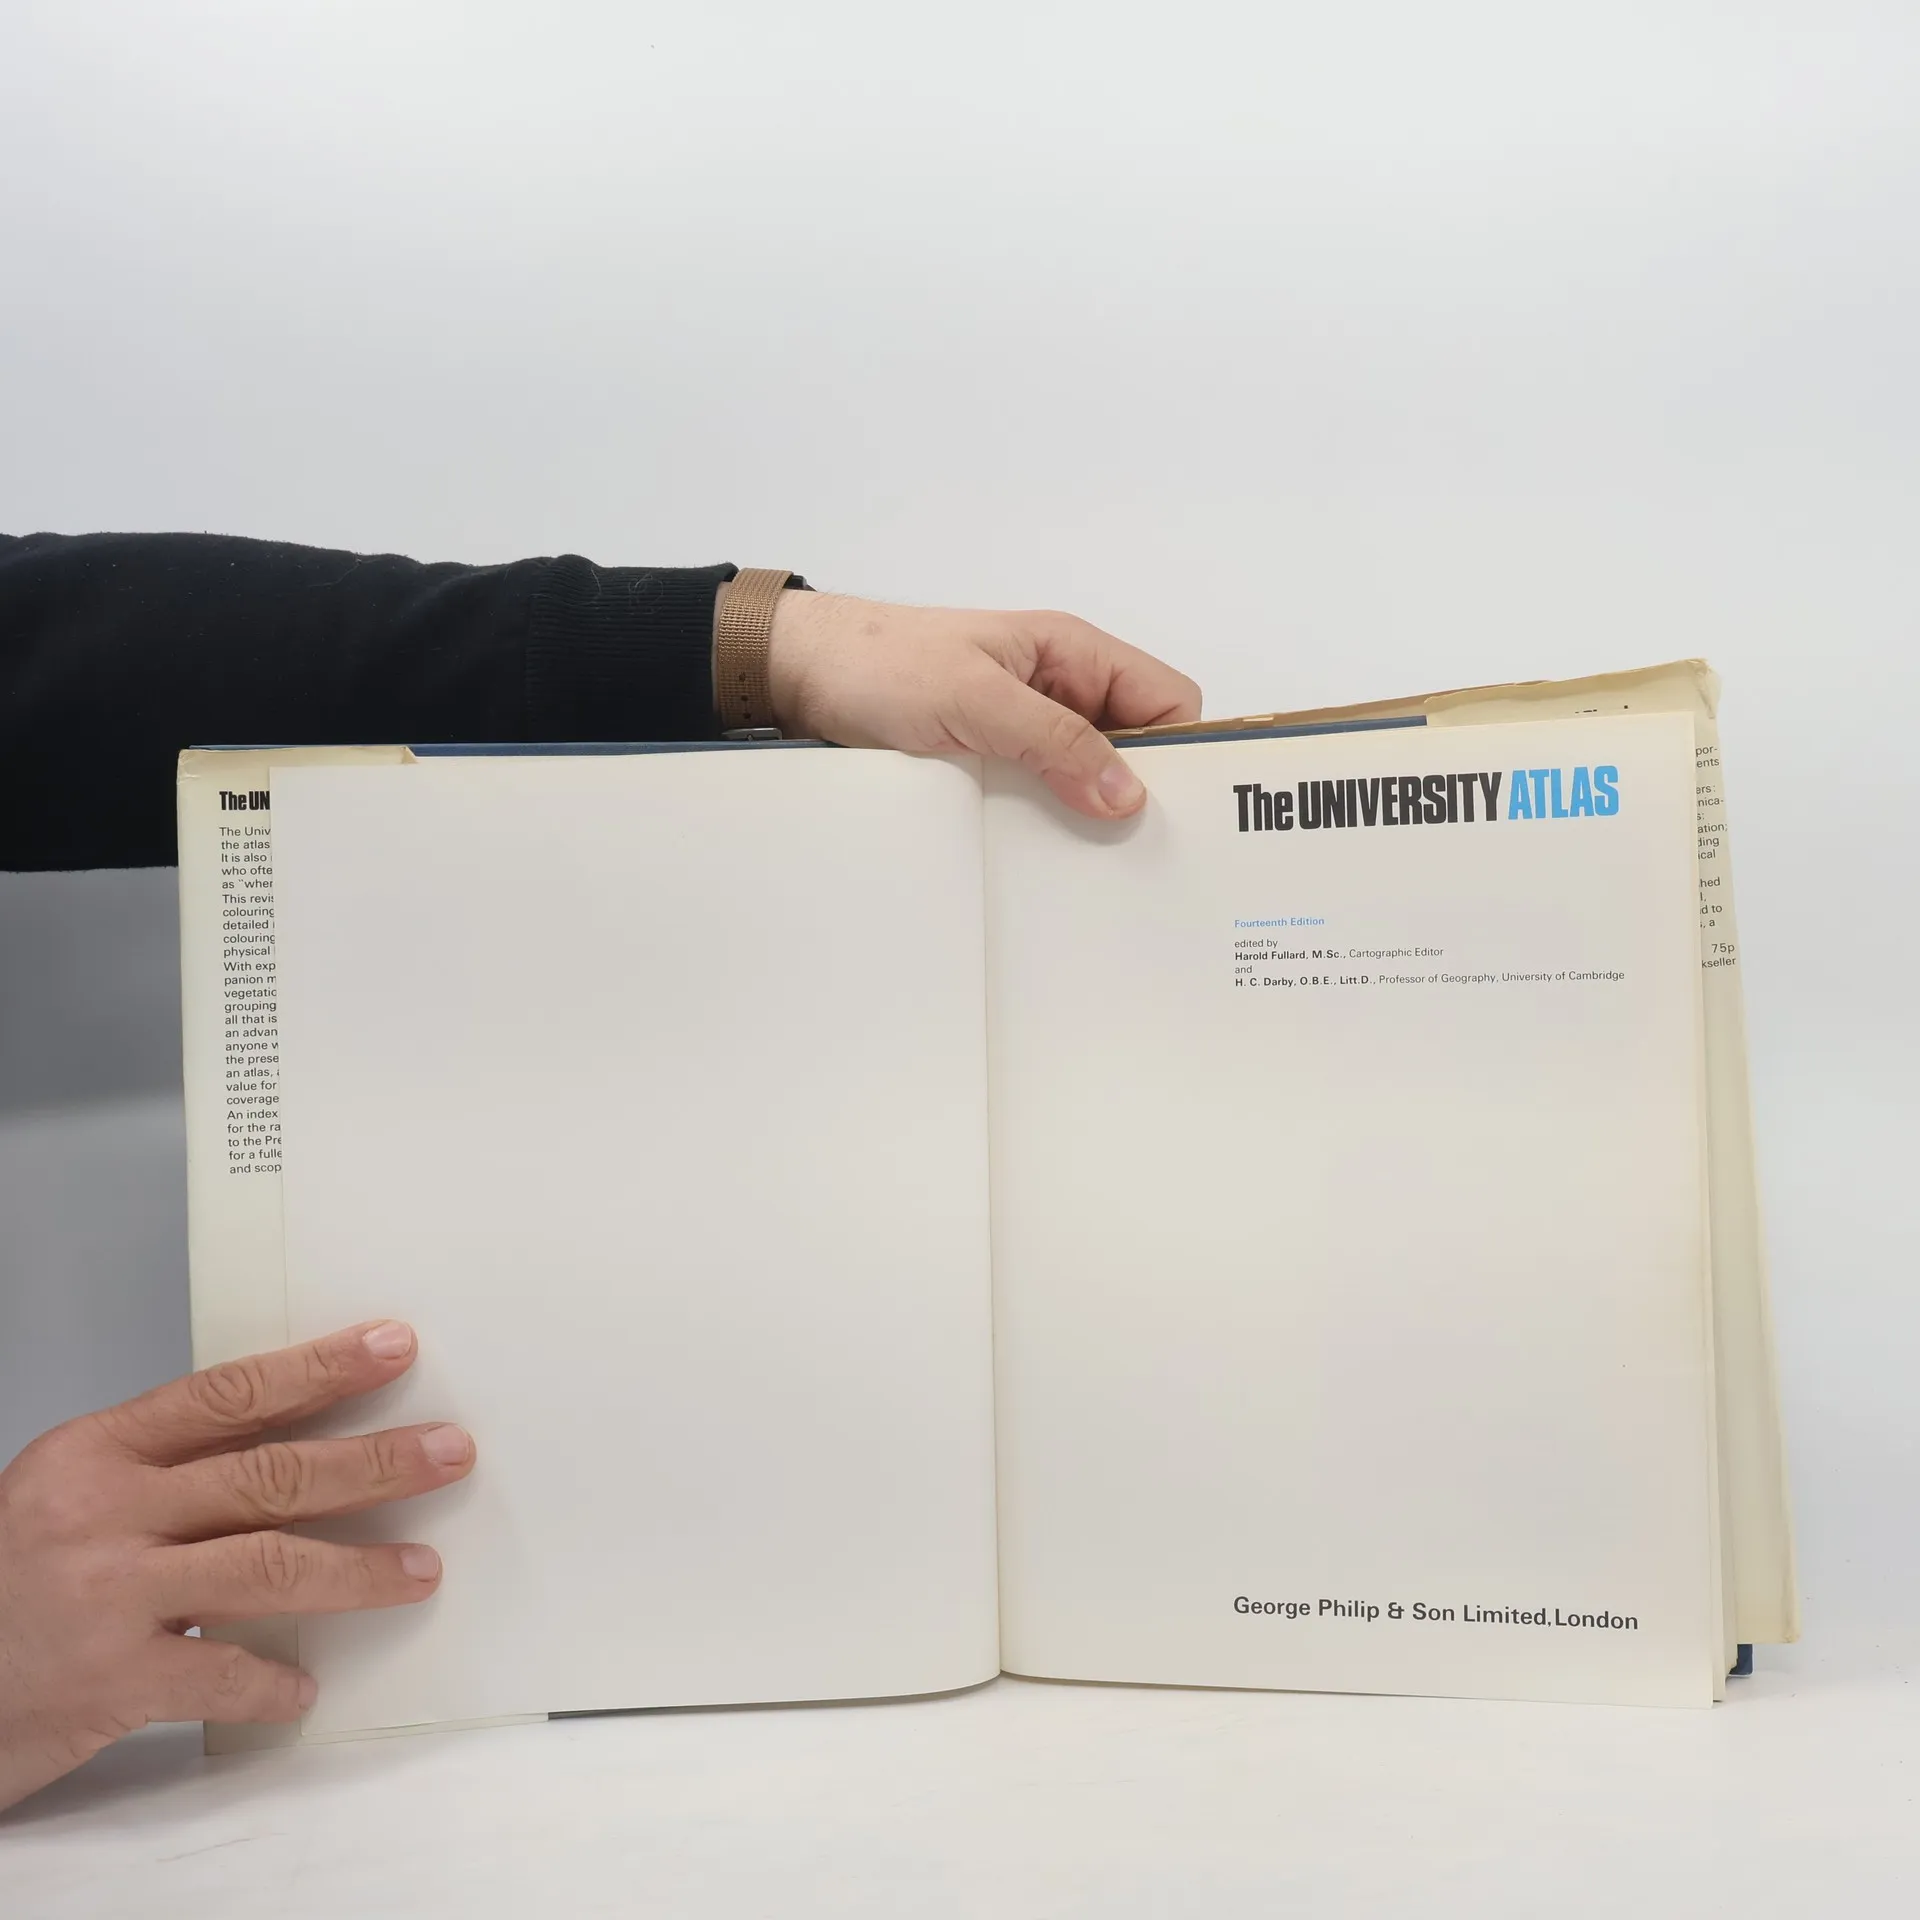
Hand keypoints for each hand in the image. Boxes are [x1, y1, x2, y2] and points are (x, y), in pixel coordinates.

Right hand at [0, 1321, 471, 1812]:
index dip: (320, 1368)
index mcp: (97, 1452)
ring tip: (421, 1569)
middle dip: (373, 1462)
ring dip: (357, 1569)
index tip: (393, 1347)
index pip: (229, 1394)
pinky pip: (220, 1675)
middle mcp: (104, 1512)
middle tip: (448, 1453)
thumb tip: (298, 1450)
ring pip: (266, 1566)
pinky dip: (272, 1683)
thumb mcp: (72, 1499)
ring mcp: (106, 1595)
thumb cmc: (6, 1582)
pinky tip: (305, 1688)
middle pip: (268, 1473)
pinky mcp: (106, 1680)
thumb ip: (169, 1474)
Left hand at [768, 593, 1202, 819]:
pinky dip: (1042, 826)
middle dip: (1134, 796)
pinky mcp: (989, 763)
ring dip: (1083, 817)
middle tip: (1127, 851)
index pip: (1166, 699)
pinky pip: (1039, 799)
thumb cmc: (877, 662)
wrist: (797, 675)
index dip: (1179, 751)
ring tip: (1080, 863)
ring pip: (1085, 781)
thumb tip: (1126, 792)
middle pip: (1133, 749)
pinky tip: (1033, 857)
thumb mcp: (974, 699)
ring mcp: (1023, 730)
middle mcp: (1057, 690)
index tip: (1169, 808)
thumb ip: (1053, 740)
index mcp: (1070, 653)